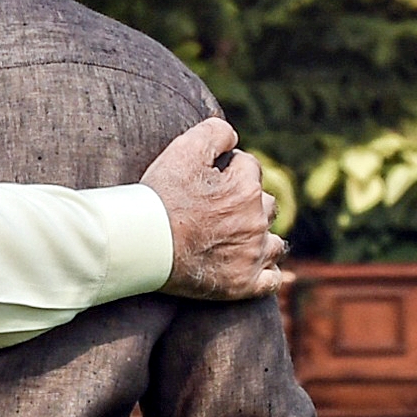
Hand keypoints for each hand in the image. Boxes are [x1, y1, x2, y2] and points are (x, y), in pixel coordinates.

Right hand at [141, 118, 284, 299]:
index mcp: (246, 187)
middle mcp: (256, 221)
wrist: (141, 245)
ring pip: (274, 243)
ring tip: (238, 240)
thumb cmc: (160, 198)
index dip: (227, 170)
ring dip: (261, 238)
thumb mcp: (183, 150)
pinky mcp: (243, 284)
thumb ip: (215, 132)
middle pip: (266, 204)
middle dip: (249, 203)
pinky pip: (271, 280)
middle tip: (218, 211)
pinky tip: (255, 268)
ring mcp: (252, 255)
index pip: (248, 167)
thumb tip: (233, 136)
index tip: (206, 180)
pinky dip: (267, 273)